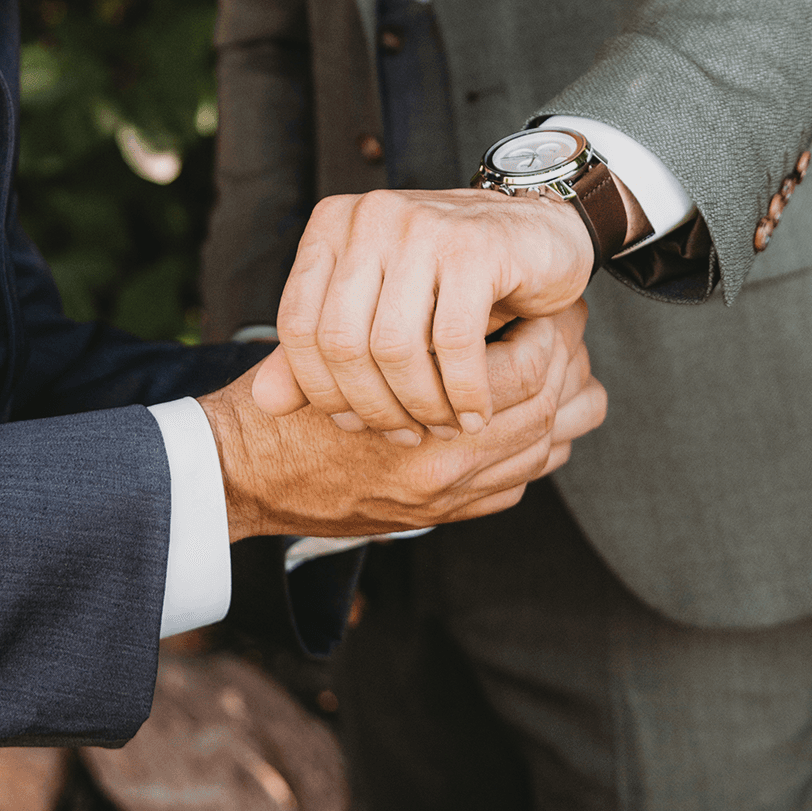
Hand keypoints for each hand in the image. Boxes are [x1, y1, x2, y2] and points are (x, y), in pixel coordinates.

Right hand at [202, 303, 604, 540]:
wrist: (247, 479)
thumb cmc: (287, 409)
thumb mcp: (336, 352)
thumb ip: (401, 332)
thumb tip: (481, 296)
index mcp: (427, 436)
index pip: (527, 376)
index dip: (546, 335)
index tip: (543, 303)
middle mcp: (448, 476)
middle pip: (548, 411)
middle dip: (564, 363)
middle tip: (563, 323)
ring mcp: (452, 500)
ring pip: (547, 448)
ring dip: (562, 403)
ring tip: (561, 360)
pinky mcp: (449, 515)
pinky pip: (524, 480)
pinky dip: (543, 443)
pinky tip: (540, 407)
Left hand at [250, 186, 593, 439]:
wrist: (538, 233)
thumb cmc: (453, 278)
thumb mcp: (380, 307)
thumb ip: (322, 350)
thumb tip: (264, 403)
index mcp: (333, 226)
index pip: (298, 325)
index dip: (320, 388)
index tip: (355, 425)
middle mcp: (369, 217)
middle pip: (342, 341)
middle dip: (372, 405)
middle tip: (404, 436)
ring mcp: (421, 227)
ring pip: (395, 346)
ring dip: (420, 404)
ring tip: (440, 427)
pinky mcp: (474, 247)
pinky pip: (454, 342)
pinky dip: (463, 392)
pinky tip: (474, 414)